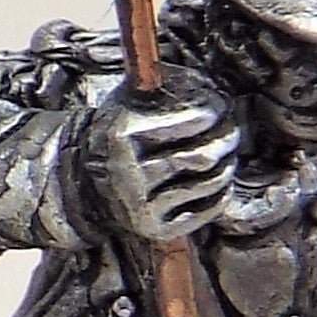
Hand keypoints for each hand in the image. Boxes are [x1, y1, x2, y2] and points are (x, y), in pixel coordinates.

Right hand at [78, 92, 241, 246]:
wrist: (84, 181)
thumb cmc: (119, 133)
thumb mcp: (132, 99)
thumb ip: (169, 87)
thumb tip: (216, 96)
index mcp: (123, 135)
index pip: (194, 120)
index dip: (216, 111)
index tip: (219, 108)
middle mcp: (128, 173)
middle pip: (204, 156)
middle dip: (227, 141)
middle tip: (231, 133)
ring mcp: (140, 204)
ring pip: (208, 184)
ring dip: (227, 167)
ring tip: (224, 157)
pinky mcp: (153, 228)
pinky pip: (205, 212)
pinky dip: (220, 196)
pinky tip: (216, 184)